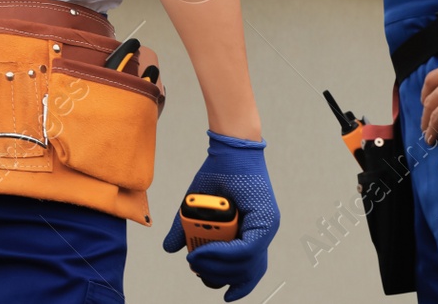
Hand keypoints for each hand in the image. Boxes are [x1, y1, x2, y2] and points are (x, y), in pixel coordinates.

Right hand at [161, 132, 278, 300]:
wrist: (229, 149)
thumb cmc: (217, 175)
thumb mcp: (195, 207)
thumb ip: (184, 229)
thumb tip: (171, 249)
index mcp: (251, 232)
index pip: (248, 269)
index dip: (238, 285)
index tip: (224, 296)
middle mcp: (263, 232)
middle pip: (246, 271)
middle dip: (219, 277)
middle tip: (197, 271)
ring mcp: (266, 227)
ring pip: (245, 263)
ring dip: (217, 267)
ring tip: (194, 260)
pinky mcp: (264, 220)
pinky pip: (245, 248)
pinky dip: (222, 253)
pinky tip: (203, 252)